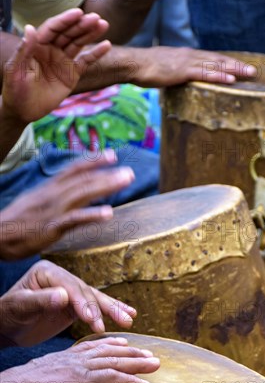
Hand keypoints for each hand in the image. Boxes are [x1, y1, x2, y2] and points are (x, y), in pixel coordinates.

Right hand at [0, 150, 133, 259]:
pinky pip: (75, 219)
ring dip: (106, 186)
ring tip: (125, 181)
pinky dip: (92, 215)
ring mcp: (53, 210)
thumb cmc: (16, 222)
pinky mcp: (51, 227)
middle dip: (107, 174)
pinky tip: (108, 213)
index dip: (93, 161)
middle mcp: (53, 195)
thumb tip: (71, 192)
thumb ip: (54, 196)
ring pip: (83, 193)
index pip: (74, 170)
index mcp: (49, 189)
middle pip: (84, 180)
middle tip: (130, 172)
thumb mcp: (35, 202)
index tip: (112, 155)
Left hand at [0, 260, 136, 346]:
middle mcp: (62, 278)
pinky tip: (128, 314)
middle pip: (87, 292)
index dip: (83, 302)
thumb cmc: (7, 315)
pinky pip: (96, 308)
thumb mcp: (18, 307)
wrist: (5, 327)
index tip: (91, 319)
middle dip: (102, 308)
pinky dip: (111, 311)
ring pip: (96, 299)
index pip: (70, 286)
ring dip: (113, 310)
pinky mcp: (76, 304)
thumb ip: (39, 300)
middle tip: (117, 322)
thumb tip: (63, 295)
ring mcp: (71, 291)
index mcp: (48, 272)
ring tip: (129, 320)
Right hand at [0, 336, 159, 382]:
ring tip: (156, 363)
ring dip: (139, 362)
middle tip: (148, 352)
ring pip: (117, 362)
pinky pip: (115, 379)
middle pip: (109, 351)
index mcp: (63, 359)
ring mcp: (81, 368)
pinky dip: (132, 381)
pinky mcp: (84, 381)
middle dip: (131, 351)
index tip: (122, 342)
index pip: (90, 347)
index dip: (108, 344)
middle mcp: (74, 359)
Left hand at [1, 8, 110, 124]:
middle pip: (68, 33)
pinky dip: (96, 54)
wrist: (24, 110)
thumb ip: (24, 50)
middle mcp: (51, 50)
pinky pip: (85, 62)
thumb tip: (30, 29)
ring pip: (78, 44)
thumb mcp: (16, 69)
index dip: (65, 20)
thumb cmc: (15, 89)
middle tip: (96, 18)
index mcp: (37, 45)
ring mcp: (62, 61)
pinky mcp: (72, 74)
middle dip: (82, 25)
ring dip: (90, 34)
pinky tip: (106, 45)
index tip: (78, 13)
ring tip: (103, 24)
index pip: (53, 28)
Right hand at [129, 46, 256, 86]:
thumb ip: (177, 74)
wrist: (135, 64)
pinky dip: (219, 76)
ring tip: (248, 73)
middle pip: (218, 60)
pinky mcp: (184, 71)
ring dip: (234, 69)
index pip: (211, 59)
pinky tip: (231, 79)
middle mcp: (191, 56)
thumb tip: (182, 81)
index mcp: (187, 56)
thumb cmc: (147, 69)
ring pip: (216, 65)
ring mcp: (188, 62)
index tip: (239, 67)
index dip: (227, 63)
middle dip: (237, 65)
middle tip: (253, 71)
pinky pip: (206, 74)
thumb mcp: (166, 70)